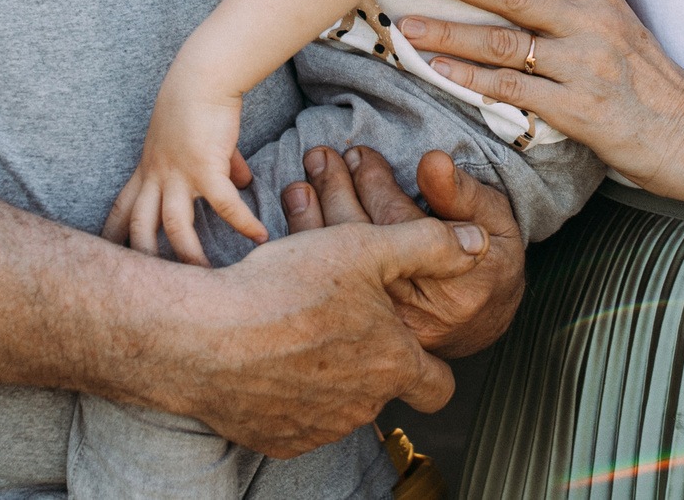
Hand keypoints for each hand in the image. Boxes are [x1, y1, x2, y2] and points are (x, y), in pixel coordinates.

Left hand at [103, 86, 263, 265]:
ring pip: (174, 226)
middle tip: (155, 287)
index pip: (122, 207)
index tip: (108, 257)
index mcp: (149, 168)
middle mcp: (158, 175)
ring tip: (207, 276)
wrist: (202, 76)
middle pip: (140, 226)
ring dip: (189, 255)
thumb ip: (218, 163)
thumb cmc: (198, 102)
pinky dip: (242, 223)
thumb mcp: (199, 139)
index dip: (113, 234)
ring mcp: (179, 173)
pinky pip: (224, 205)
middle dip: (145, 258)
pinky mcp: (206, 167)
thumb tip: (245, 180)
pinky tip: (260, 237)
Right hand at [160, 212, 487, 456]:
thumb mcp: (365, 247)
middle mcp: (363, 407)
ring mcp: (319, 429)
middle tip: (336, 321)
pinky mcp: (277, 440)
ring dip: (328, 376)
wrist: (204, 337)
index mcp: (393, 365)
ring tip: (297, 331)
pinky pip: (295, 420)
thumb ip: (428, 244)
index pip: (440, 385)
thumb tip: (478, 245)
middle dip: (367, 360)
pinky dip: (288, 395)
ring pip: (339, 405)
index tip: (410, 346)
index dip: (431, 365)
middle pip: (382, 389)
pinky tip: (269, 358)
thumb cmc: (286, 288)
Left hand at [282, 145, 525, 356]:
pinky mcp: (362, 337)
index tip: (358, 155)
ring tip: (308, 175)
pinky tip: (298, 210)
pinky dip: (307, 244)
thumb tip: (432, 162)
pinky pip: (327, 287)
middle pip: (363, 243)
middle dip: (338, 190)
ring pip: (338, 267)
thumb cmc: (490, 260)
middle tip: (322, 156)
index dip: (373, 183)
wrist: (484, 320)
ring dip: (315, 213)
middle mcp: (417, 312)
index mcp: (455, 282)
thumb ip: (462, 194)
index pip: (399, 224)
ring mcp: (385, 330)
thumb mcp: (495, 220)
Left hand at [397, 0, 683, 196]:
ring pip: (504, 43)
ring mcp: (583, 67)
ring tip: (408, 25)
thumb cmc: (650, 81)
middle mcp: (591, 26)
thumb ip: (581, 3)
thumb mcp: (624, 27)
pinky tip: (439, 70)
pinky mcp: (575, 108)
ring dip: (451, 32)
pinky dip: (472, 79)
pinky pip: (513, 89)